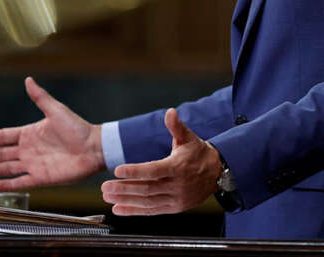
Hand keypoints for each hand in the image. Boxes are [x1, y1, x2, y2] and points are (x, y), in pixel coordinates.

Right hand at [0, 76, 105, 189]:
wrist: (94, 148)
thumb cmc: (78, 128)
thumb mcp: (56, 110)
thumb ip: (40, 97)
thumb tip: (28, 79)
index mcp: (31, 133)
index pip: (4, 137)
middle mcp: (30, 149)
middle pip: (3, 154)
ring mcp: (34, 164)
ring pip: (8, 168)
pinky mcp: (42, 177)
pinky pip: (21, 182)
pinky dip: (8, 184)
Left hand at [100, 108, 222, 214]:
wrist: (218, 173)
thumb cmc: (198, 153)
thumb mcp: (188, 138)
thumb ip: (176, 126)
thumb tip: (170, 112)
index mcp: (178, 167)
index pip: (153, 170)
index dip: (135, 171)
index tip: (117, 170)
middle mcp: (177, 185)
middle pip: (146, 189)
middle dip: (124, 189)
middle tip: (105, 187)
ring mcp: (176, 199)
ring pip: (147, 202)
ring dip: (125, 201)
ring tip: (108, 196)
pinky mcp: (174, 208)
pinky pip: (151, 211)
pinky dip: (134, 211)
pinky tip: (118, 209)